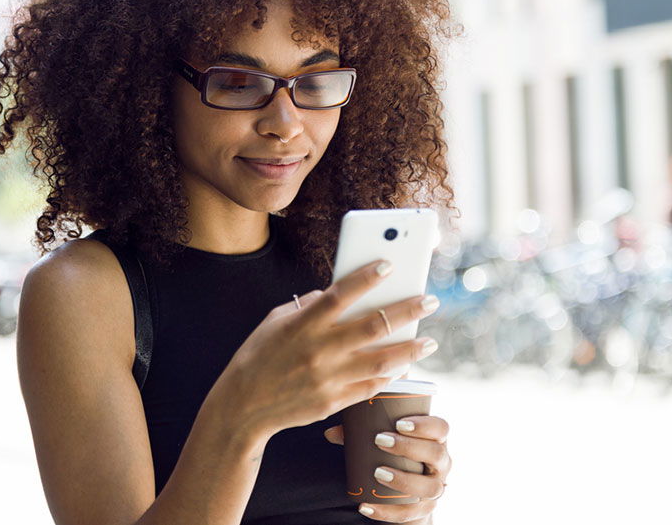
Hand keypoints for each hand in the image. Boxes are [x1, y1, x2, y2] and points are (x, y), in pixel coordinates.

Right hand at [215, 259, 440, 440]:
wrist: (242, 406)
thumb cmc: (257, 357)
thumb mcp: (274, 321)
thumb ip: (306, 305)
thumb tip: (332, 292)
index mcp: (302, 323)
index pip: (341, 293)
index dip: (367, 277)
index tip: (390, 265)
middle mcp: (319, 349)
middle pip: (373, 324)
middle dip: (407, 310)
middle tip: (430, 301)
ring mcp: (328, 377)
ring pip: (381, 360)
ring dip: (410, 349)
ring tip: (430, 341)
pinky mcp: (332, 401)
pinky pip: (370, 386)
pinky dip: (390, 376)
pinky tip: (404, 367)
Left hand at [324, 414, 450, 523]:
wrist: (403, 493)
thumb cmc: (394, 456)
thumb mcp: (381, 442)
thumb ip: (358, 434)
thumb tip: (331, 433)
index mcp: (434, 440)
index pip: (441, 428)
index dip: (424, 425)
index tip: (399, 423)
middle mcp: (441, 464)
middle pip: (436, 454)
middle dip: (409, 447)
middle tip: (380, 440)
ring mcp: (435, 488)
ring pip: (430, 487)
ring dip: (404, 479)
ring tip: (378, 473)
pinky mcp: (423, 510)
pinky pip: (410, 514)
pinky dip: (387, 511)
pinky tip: (366, 506)